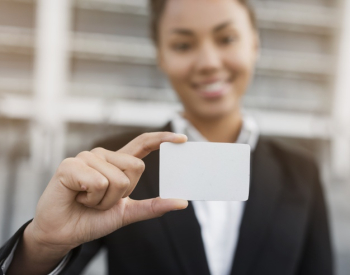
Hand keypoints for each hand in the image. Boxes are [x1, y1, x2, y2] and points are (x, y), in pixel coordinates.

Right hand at [8, 132, 187, 274]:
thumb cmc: (92, 218)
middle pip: (135, 167)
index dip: (162, 138)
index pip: (143, 143)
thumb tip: (181, 203)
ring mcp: (86, 158)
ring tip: (87, 200)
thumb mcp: (127, 212)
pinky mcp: (70, 165)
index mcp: (117, 163)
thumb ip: (152, 206)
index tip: (182, 138)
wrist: (64, 232)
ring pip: (117, 179)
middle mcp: (103, 155)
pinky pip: (97, 183)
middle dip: (122, 193)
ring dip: (104, 200)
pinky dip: (90, 199)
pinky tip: (76, 196)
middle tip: (101, 200)